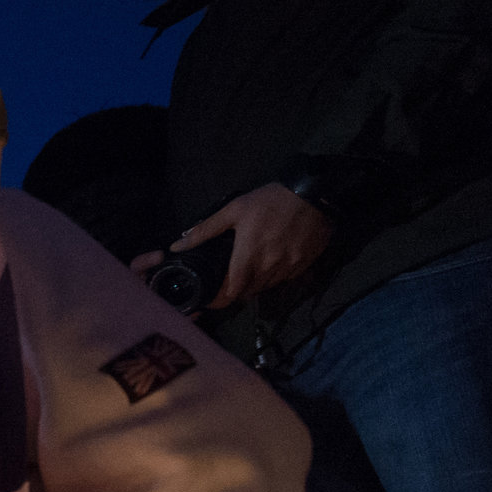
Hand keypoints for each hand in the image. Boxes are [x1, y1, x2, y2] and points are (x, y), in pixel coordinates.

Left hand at [129, 184, 332, 310]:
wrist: (314, 192)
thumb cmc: (270, 201)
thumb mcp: (234, 210)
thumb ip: (205, 230)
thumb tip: (177, 245)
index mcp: (248, 257)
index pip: (231, 292)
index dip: (220, 299)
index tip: (213, 297)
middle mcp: (268, 268)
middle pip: (249, 292)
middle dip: (238, 289)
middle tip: (232, 279)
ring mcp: (288, 268)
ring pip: (267, 286)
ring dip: (257, 283)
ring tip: (252, 269)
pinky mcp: (304, 264)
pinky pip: (286, 278)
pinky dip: (276, 275)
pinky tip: (273, 262)